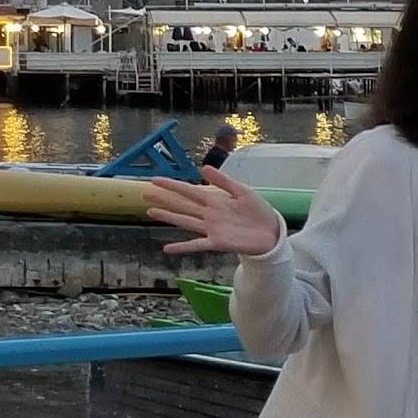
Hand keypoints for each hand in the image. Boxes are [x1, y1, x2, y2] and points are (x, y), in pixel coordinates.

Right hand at [146, 167, 284, 257]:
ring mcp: (212, 229)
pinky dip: (182, 247)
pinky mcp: (218, 242)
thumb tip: (202, 168)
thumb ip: (224, 181)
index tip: (155, 180)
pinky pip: (196, 245)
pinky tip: (167, 249)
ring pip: (185, 221)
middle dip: (165, 199)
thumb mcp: (243, 192)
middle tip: (145, 194)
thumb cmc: (259, 212)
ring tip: (150, 212)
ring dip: (169, 217)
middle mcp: (210, 214)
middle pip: (183, 205)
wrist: (272, 233)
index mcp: (216, 200)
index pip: (190, 191)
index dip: (173, 185)